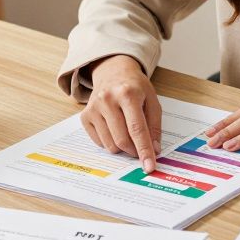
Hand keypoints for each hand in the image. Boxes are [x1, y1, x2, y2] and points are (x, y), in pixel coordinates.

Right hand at [81, 55, 161, 171]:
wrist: (113, 72)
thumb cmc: (135, 87)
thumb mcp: (152, 100)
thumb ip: (154, 125)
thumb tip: (154, 150)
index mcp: (127, 93)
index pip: (137, 129)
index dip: (144, 150)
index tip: (149, 167)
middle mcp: (107, 99)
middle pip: (122, 140)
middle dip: (134, 151)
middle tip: (140, 149)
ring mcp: (93, 108)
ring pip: (110, 145)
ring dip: (122, 147)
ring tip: (127, 133)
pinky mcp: (85, 116)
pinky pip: (100, 142)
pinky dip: (110, 142)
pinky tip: (114, 128)